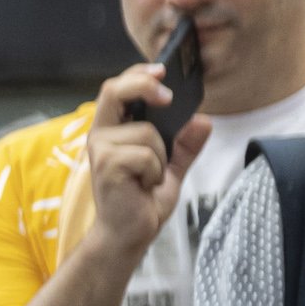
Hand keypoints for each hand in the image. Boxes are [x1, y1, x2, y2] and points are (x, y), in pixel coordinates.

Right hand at [83, 63, 207, 260]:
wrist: (127, 235)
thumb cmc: (141, 202)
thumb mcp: (172, 168)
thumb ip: (186, 145)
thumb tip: (203, 120)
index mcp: (113, 131)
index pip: (118, 89)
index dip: (138, 74)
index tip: (162, 70)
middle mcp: (102, 136)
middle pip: (114, 90)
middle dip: (143, 85)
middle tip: (167, 97)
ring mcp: (102, 151)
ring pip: (146, 132)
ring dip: (160, 156)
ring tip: (149, 178)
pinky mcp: (107, 166)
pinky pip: (146, 154)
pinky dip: (155, 171)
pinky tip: (143, 186)